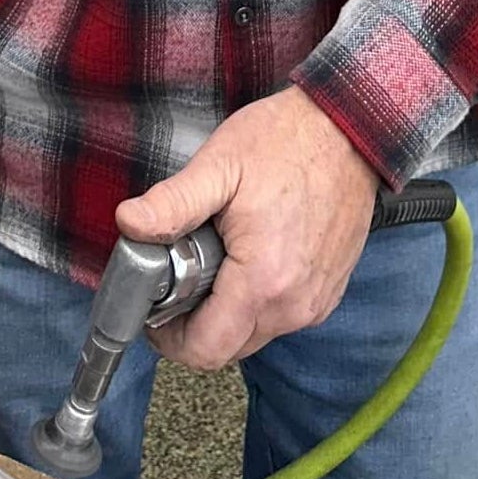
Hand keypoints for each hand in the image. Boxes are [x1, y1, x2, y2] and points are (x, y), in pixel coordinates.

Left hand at [114, 85, 377, 370]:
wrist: (348, 127)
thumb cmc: (286, 140)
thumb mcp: (219, 165)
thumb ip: (172, 203)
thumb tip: (128, 224)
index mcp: (262, 281)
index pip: (205, 351)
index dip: (169, 337)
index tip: (156, 308)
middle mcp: (294, 305)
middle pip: (228, 347)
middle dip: (196, 320)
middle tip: (184, 271)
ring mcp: (316, 301)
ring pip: (255, 333)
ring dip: (228, 308)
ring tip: (220, 254)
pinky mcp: (328, 291)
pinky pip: (282, 315)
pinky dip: (259, 298)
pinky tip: (252, 254)